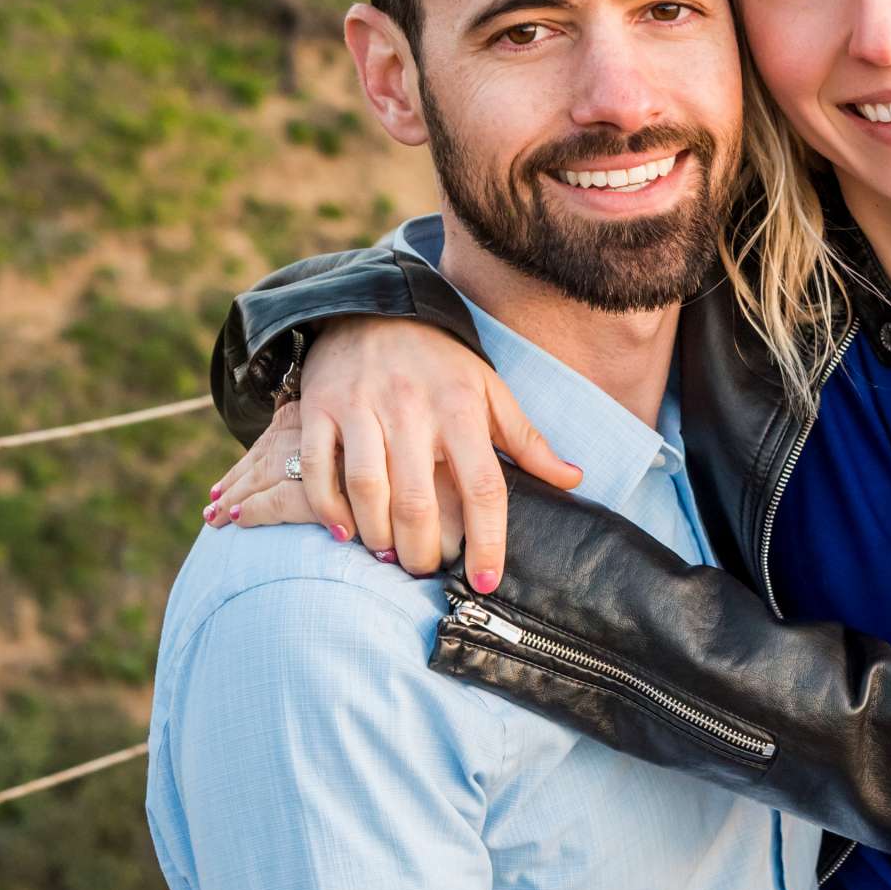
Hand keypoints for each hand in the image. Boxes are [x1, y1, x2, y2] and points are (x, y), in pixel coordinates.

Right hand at [206, 318, 580, 591]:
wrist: (373, 307)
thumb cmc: (440, 363)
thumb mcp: (490, 390)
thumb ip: (528, 441)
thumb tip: (573, 480)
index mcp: (461, 407)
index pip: (482, 485)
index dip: (488, 540)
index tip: (486, 582)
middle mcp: (411, 408)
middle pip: (418, 500)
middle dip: (423, 551)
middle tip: (427, 569)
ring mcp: (361, 407)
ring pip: (367, 489)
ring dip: (378, 536)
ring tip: (390, 555)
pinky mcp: (320, 408)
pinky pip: (318, 468)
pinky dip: (329, 509)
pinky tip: (345, 533)